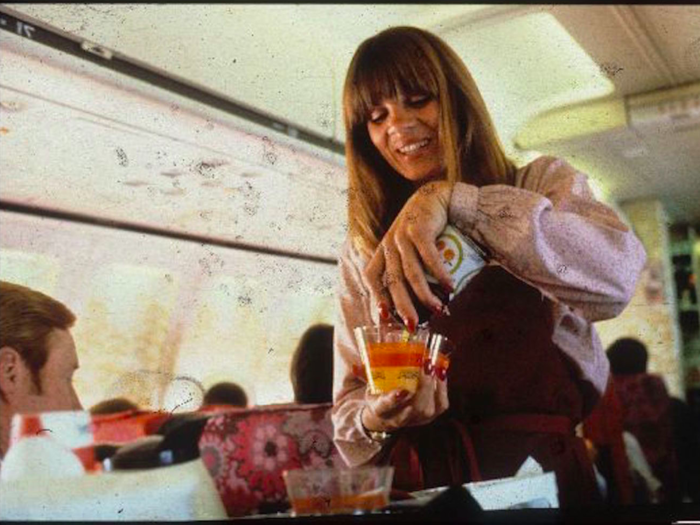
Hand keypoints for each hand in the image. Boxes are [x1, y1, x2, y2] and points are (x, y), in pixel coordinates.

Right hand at [361, 362, 448, 432]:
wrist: (387, 419)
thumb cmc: (379, 398)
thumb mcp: (369, 388)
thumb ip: (364, 375)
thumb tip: (354, 365)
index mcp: (381, 410)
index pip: (386, 406)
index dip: (394, 399)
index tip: (402, 390)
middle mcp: (400, 418)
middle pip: (415, 406)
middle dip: (423, 386)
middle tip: (425, 365)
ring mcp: (417, 420)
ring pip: (429, 407)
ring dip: (434, 385)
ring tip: (434, 365)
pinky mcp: (430, 417)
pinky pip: (442, 404)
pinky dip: (443, 388)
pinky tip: (441, 372)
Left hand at [363, 180, 453, 329]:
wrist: (438, 196)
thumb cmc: (427, 230)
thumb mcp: (411, 248)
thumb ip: (412, 269)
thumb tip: (424, 304)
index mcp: (384, 250)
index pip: (371, 276)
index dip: (376, 296)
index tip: (384, 316)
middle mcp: (389, 244)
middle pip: (393, 282)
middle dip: (403, 306)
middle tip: (413, 325)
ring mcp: (403, 236)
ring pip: (412, 273)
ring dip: (426, 295)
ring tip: (439, 310)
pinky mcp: (419, 230)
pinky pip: (430, 258)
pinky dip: (441, 275)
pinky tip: (451, 287)